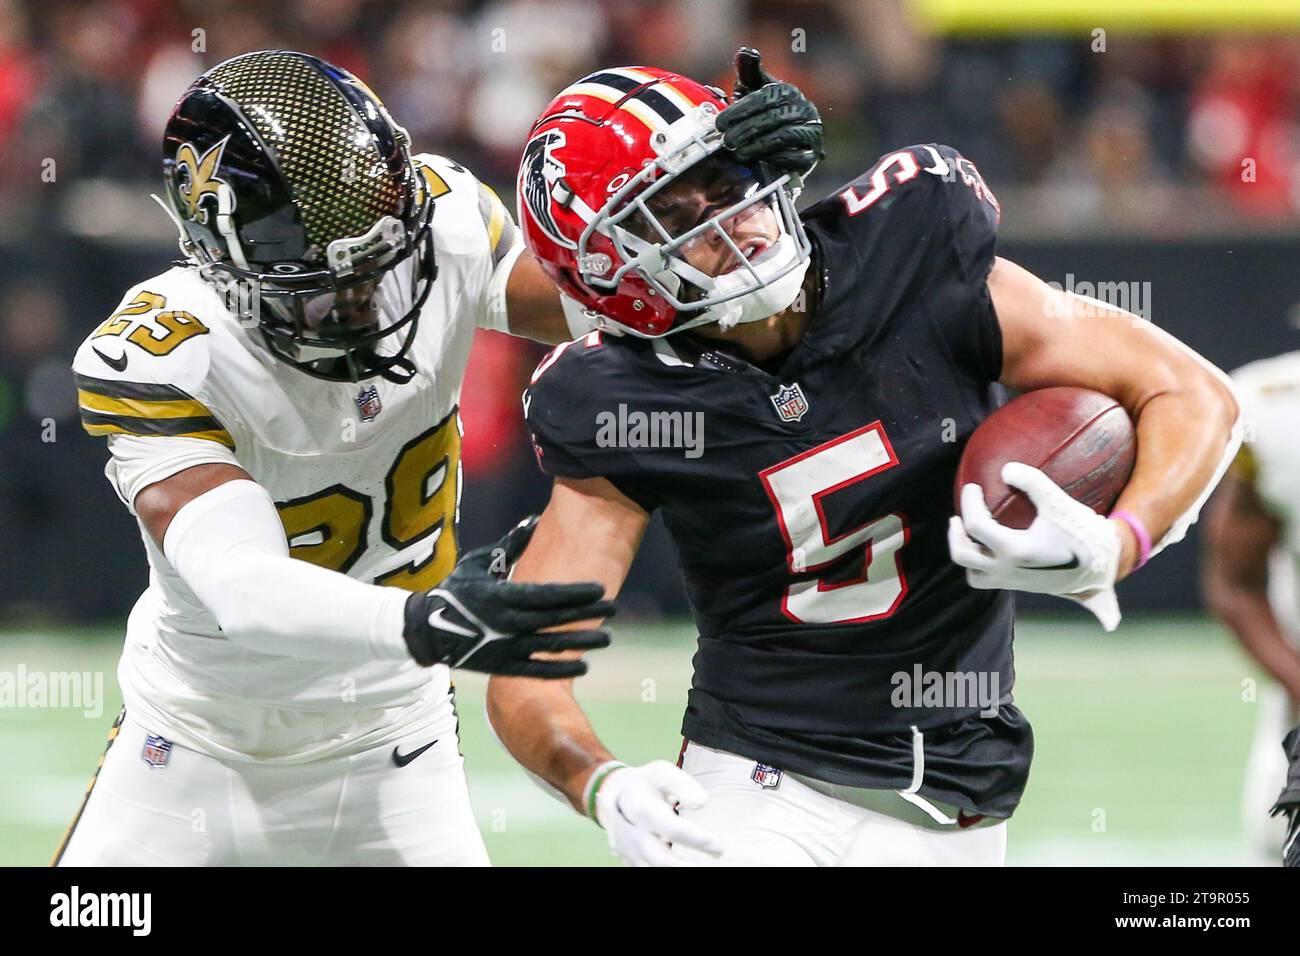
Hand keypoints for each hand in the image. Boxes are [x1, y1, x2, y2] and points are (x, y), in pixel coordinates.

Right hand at [403, 517, 613, 675]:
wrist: (426, 629)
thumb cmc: (456, 590)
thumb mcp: (480, 562)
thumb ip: (511, 544)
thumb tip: (535, 520)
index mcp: (502, 595)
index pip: (547, 595)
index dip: (576, 593)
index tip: (600, 589)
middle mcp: (506, 622)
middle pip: (555, 619)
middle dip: (587, 614)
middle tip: (615, 608)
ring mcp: (504, 647)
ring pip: (550, 646)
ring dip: (581, 642)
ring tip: (607, 638)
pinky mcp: (501, 666)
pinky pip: (536, 670)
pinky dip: (560, 669)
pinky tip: (583, 666)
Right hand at [591, 761, 723, 865]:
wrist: (612, 793)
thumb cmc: (646, 783)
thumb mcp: (662, 773)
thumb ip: (682, 786)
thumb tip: (701, 803)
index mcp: (639, 806)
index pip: (670, 828)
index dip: (696, 839)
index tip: (719, 846)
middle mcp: (630, 833)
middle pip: (660, 859)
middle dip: (687, 867)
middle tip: (716, 861)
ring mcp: (627, 850)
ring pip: (652, 870)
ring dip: (678, 870)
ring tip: (703, 869)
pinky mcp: (629, 861)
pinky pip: (647, 872)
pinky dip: (668, 871)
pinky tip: (686, 866)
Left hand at [715, 47, 823, 182]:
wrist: (781, 145)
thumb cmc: (762, 113)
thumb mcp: (753, 90)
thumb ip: (749, 71)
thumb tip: (745, 52)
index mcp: (789, 92)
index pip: (766, 98)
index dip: (741, 110)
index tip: (720, 123)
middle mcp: (805, 109)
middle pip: (774, 118)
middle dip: (747, 130)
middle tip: (727, 140)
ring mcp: (811, 132)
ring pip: (785, 136)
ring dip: (758, 145)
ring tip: (738, 152)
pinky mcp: (811, 155)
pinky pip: (796, 157)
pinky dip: (775, 159)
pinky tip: (757, 163)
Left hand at [948, 462, 1122, 630]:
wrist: (1106, 566)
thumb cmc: (1083, 533)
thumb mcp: (1060, 503)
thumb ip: (1033, 482)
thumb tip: (1006, 469)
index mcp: (1015, 551)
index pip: (975, 526)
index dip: (969, 502)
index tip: (973, 487)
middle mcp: (1008, 570)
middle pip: (962, 555)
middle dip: (955, 535)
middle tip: (957, 517)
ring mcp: (1013, 581)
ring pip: (973, 575)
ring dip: (967, 555)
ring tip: (969, 535)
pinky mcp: (1021, 586)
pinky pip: (989, 580)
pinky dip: (982, 565)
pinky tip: (990, 547)